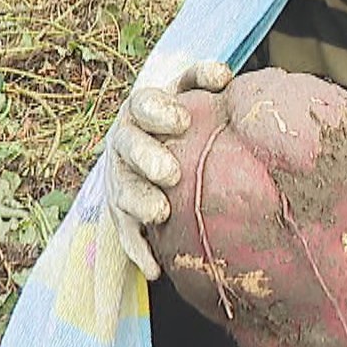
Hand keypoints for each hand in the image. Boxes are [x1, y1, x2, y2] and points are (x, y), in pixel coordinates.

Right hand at [105, 61, 233, 278]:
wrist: (157, 144)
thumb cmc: (186, 118)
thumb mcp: (192, 93)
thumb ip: (205, 81)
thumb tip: (225, 77)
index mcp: (142, 108)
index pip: (144, 102)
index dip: (160, 110)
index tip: (183, 120)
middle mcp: (125, 140)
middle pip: (129, 146)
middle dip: (147, 159)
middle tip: (171, 173)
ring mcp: (120, 177)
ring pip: (124, 190)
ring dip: (140, 202)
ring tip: (160, 214)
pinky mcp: (122, 211)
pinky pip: (125, 233)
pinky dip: (138, 250)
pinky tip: (154, 268)